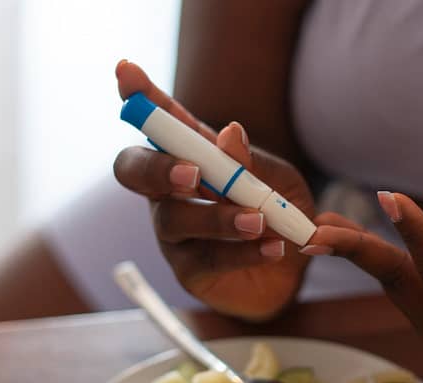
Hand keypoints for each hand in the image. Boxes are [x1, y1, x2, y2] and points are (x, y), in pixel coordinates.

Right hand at [112, 61, 315, 320]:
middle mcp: (170, 192)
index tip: (126, 71)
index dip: (140, 98)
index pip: (161, 122)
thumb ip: (252, 161)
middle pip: (134, 170)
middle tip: (193, 174)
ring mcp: (174, 232)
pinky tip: (273, 248)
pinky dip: (241, 251)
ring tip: (259, 221)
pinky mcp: (188, 270)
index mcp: (191, 156)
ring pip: (173, 219)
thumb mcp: (279, 181)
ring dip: (217, 217)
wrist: (296, 271)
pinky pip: (206, 258)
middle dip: (158, 167)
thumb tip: (230, 134)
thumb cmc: (280, 215)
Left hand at [305, 192, 422, 382]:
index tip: (389, 198)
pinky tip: (355, 240)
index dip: (418, 235)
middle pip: (400, 283)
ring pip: (394, 286)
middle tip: (314, 226)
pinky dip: (376, 262)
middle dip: (357, 252)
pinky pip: (402, 289)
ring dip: (358, 254)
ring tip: (322, 222)